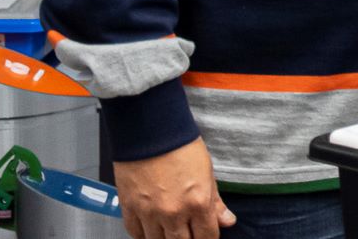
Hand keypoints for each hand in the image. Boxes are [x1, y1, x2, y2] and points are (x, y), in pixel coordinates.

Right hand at [113, 137, 234, 238]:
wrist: (150, 129)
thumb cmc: (179, 145)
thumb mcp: (207, 171)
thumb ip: (215, 202)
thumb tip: (227, 221)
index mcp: (197, 203)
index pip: (207, 238)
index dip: (208, 238)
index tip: (206, 234)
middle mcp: (174, 212)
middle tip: (188, 232)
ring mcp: (149, 213)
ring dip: (165, 238)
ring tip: (170, 230)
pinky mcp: (129, 208)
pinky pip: (136, 234)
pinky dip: (143, 234)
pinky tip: (150, 227)